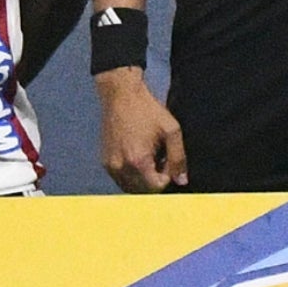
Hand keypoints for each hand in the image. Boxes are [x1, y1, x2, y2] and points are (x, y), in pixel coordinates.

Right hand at [95, 67, 186, 192]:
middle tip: (159, 157)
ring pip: (131, 188)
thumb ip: (179, 157)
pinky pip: (121, 180)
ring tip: (149, 156)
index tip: (167, 159)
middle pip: (143, 191)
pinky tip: (137, 156)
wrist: (121, 96)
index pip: (156, 187)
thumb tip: (182, 181)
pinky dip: (132, 174)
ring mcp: (110, 166)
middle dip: (155, 179)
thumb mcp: (171, 130)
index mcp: (138, 161)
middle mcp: (120, 167)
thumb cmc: (147, 110)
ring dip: (143, 179)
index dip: (167, 176)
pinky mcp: (105, 163)